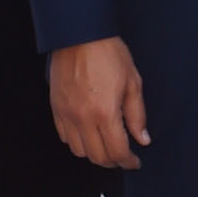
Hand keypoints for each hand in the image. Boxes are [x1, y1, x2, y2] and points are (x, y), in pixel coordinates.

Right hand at [47, 37, 148, 172]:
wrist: (79, 34)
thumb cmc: (107, 53)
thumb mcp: (133, 82)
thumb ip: (137, 115)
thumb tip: (142, 139)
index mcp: (105, 113)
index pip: (117, 151)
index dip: (129, 161)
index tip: (135, 161)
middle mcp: (83, 118)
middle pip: (97, 157)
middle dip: (113, 162)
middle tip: (123, 157)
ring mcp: (66, 114)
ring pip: (79, 151)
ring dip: (94, 153)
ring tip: (106, 146)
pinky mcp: (56, 108)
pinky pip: (65, 136)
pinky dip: (78, 141)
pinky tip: (88, 134)